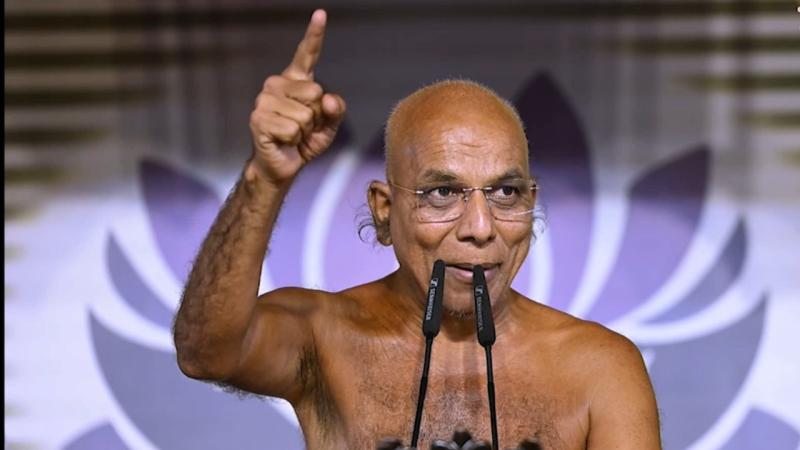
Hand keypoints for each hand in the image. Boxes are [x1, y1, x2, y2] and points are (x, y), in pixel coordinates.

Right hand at [248, 9, 345, 184]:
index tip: (321, 14)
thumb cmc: (303, 142)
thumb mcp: (329, 126)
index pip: (306, 54)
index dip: (314, 34)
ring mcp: (264, 100)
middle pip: (315, 93)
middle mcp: (276, 85)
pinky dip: (294, 141)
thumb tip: (328, 100)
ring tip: (293, 135)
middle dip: (316, 117)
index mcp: (295, 81)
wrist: (282, 165)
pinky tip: (283, 141)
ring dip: (305, 131)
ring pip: (305, 115)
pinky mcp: (259, 119)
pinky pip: (293, 129)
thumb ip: (336, 110)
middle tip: (303, 128)